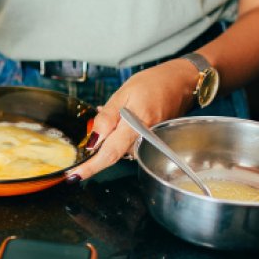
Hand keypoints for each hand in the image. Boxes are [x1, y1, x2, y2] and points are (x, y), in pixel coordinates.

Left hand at [66, 58, 197, 180]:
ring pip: (120, 149)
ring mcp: (149, 143)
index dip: (91, 167)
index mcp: (135, 125)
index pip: (109, 154)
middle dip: (98, 148)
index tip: (75, 175)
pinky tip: (122, 120)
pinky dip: (120, 135)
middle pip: (113, 154)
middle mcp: (144, 139)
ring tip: (115, 114)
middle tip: (94, 130)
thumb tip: (93, 140)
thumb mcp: (124, 92)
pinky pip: (129, 144)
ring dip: (110, 138)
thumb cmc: (155, 83)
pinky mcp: (151, 142)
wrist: (183, 82)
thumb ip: (108, 117)